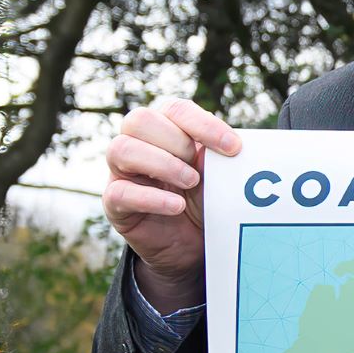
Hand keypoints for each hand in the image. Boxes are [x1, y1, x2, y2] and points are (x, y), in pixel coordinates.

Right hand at [105, 99, 241, 307]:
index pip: (175, 109)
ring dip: (163, 164)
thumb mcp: (219, 176)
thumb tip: (237, 146)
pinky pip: (120, 192)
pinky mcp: (115, 203)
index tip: (234, 147)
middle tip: (201, 170)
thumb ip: (221, 157)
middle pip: (140, 120)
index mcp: (166, 128)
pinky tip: (176, 206)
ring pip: (122, 149)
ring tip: (191, 183)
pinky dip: (151, 198)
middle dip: (177, 142)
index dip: (203, 124)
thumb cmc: (206, 199)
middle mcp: (138, 144)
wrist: (194, 243)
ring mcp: (122, 172)